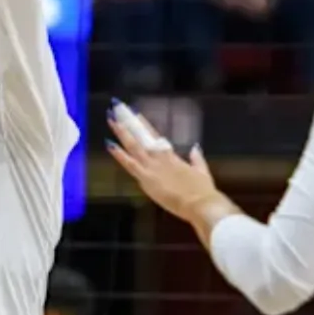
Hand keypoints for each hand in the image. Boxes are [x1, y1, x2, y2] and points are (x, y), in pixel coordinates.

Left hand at [108, 107, 220, 225]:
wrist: (201, 204)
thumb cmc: (203, 191)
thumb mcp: (202, 172)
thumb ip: (197, 159)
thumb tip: (195, 148)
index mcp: (172, 157)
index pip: (155, 137)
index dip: (144, 125)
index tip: (136, 115)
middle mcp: (160, 159)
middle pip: (141, 138)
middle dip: (129, 124)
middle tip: (118, 110)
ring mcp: (152, 168)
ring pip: (133, 147)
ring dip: (122, 133)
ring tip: (112, 120)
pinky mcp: (147, 179)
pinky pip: (130, 164)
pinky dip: (119, 155)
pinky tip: (110, 145)